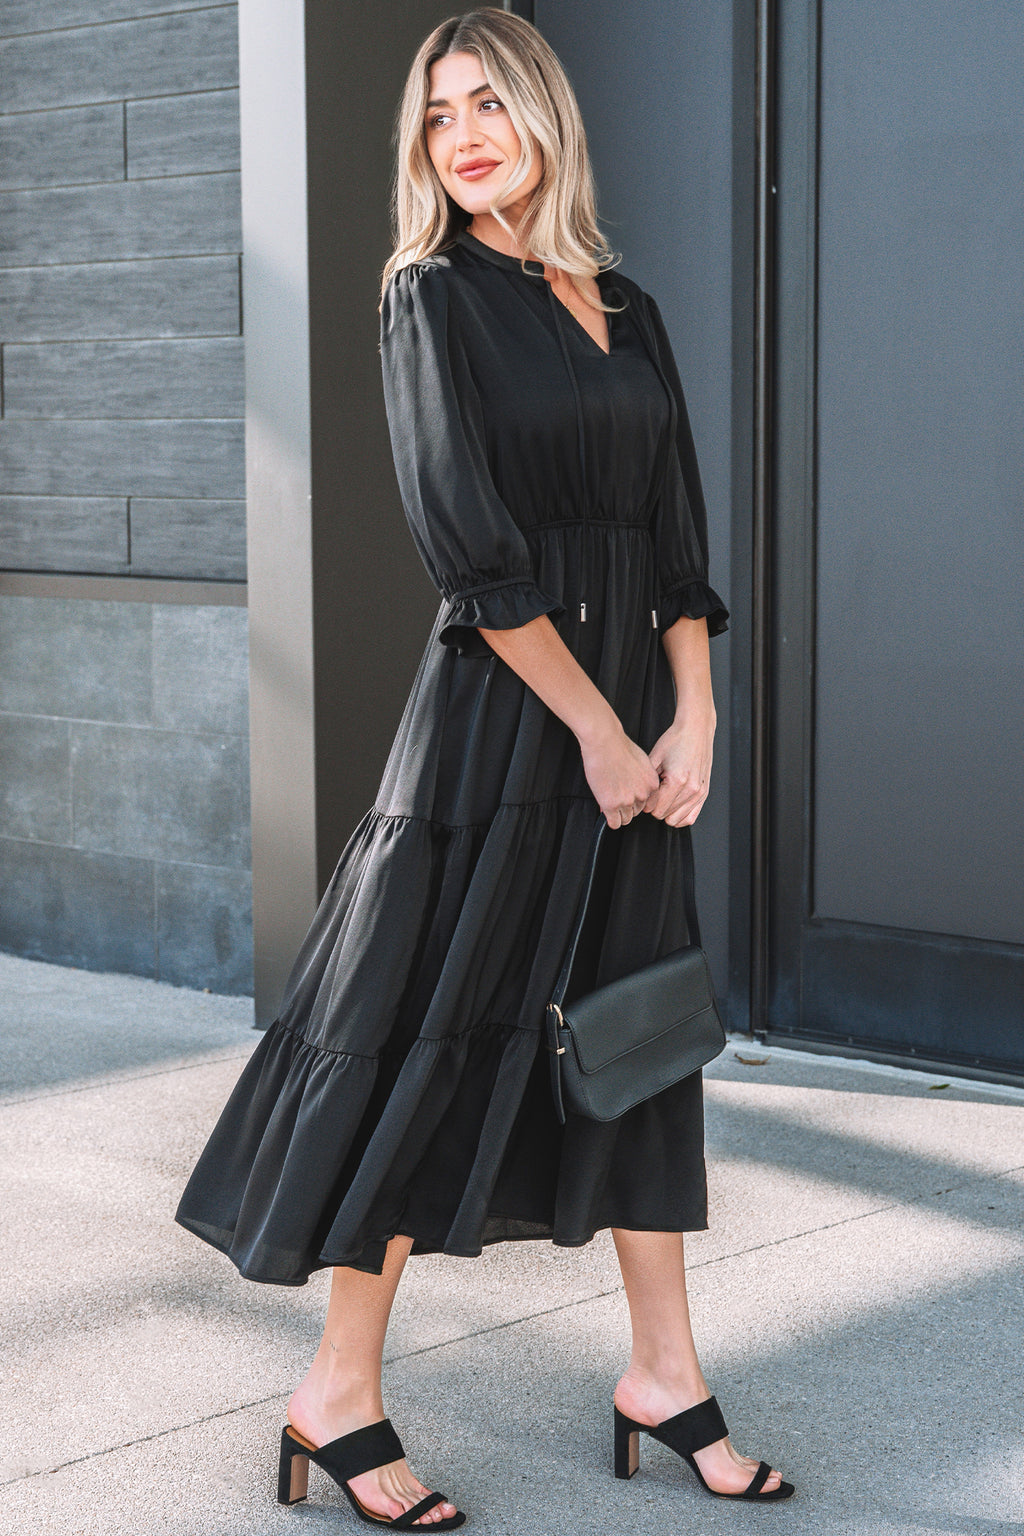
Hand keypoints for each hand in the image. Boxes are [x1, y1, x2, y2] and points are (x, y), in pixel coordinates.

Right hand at [578, 719, 660, 829]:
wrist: (605, 742)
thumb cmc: (619, 746)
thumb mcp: (641, 761)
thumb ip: (642, 777)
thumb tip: (636, 787)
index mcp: (651, 783)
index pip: (649, 803)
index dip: (637, 801)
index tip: (630, 799)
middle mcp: (642, 794)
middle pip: (637, 812)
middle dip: (627, 807)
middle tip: (617, 798)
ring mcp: (627, 800)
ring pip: (626, 819)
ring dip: (618, 814)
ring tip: (610, 803)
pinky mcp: (611, 805)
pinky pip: (614, 823)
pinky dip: (610, 820)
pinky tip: (606, 811)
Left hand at [642, 704, 715, 827]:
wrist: (695, 730)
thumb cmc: (676, 740)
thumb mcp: (654, 758)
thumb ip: (647, 782)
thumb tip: (642, 799)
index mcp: (677, 780)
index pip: (655, 808)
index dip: (646, 803)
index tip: (646, 794)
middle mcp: (690, 789)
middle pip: (664, 815)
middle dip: (655, 807)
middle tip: (655, 794)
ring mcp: (699, 792)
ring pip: (676, 819)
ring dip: (667, 811)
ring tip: (664, 797)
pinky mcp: (704, 793)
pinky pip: (690, 818)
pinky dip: (679, 816)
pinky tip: (673, 806)